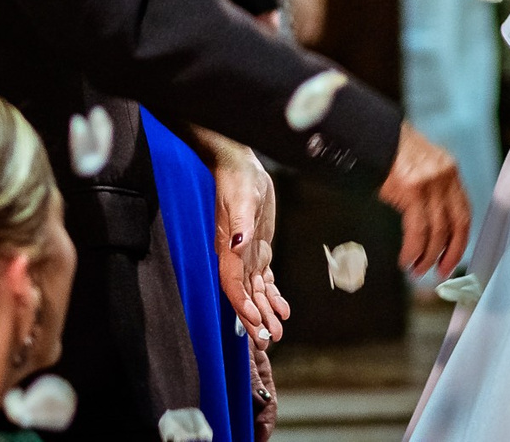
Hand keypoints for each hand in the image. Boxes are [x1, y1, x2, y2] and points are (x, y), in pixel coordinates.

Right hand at [208, 140, 289, 343]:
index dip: (243, 306)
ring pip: (256, 291)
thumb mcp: (242, 199)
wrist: (241, 168)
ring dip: (266, 311)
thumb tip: (238, 243)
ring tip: (276, 332)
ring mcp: (247, 255)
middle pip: (245, 296)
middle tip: (268, 341)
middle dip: (256, 318)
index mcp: (228, 250)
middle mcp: (235, 257)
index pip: (234, 286)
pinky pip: (264, 278)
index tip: (255, 323)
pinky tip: (281, 308)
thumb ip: (241, 223)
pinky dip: (272, 294)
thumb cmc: (238, 182)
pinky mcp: (259, 248)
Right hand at [378, 124, 470, 278]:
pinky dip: (414, 249)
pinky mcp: (412, 190)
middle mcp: (445, 177)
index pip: (464, 212)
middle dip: (451, 252)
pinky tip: (406, 259)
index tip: (451, 258)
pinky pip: (418, 229)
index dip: (460, 239)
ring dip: (428, 256)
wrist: (372, 136)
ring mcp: (430, 183)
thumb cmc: (391, 155)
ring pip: (437, 231)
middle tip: (440, 271)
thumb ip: (431, 192)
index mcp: (449, 172)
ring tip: (417, 269)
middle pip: (457, 224)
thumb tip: (433, 228)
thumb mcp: (420, 168)